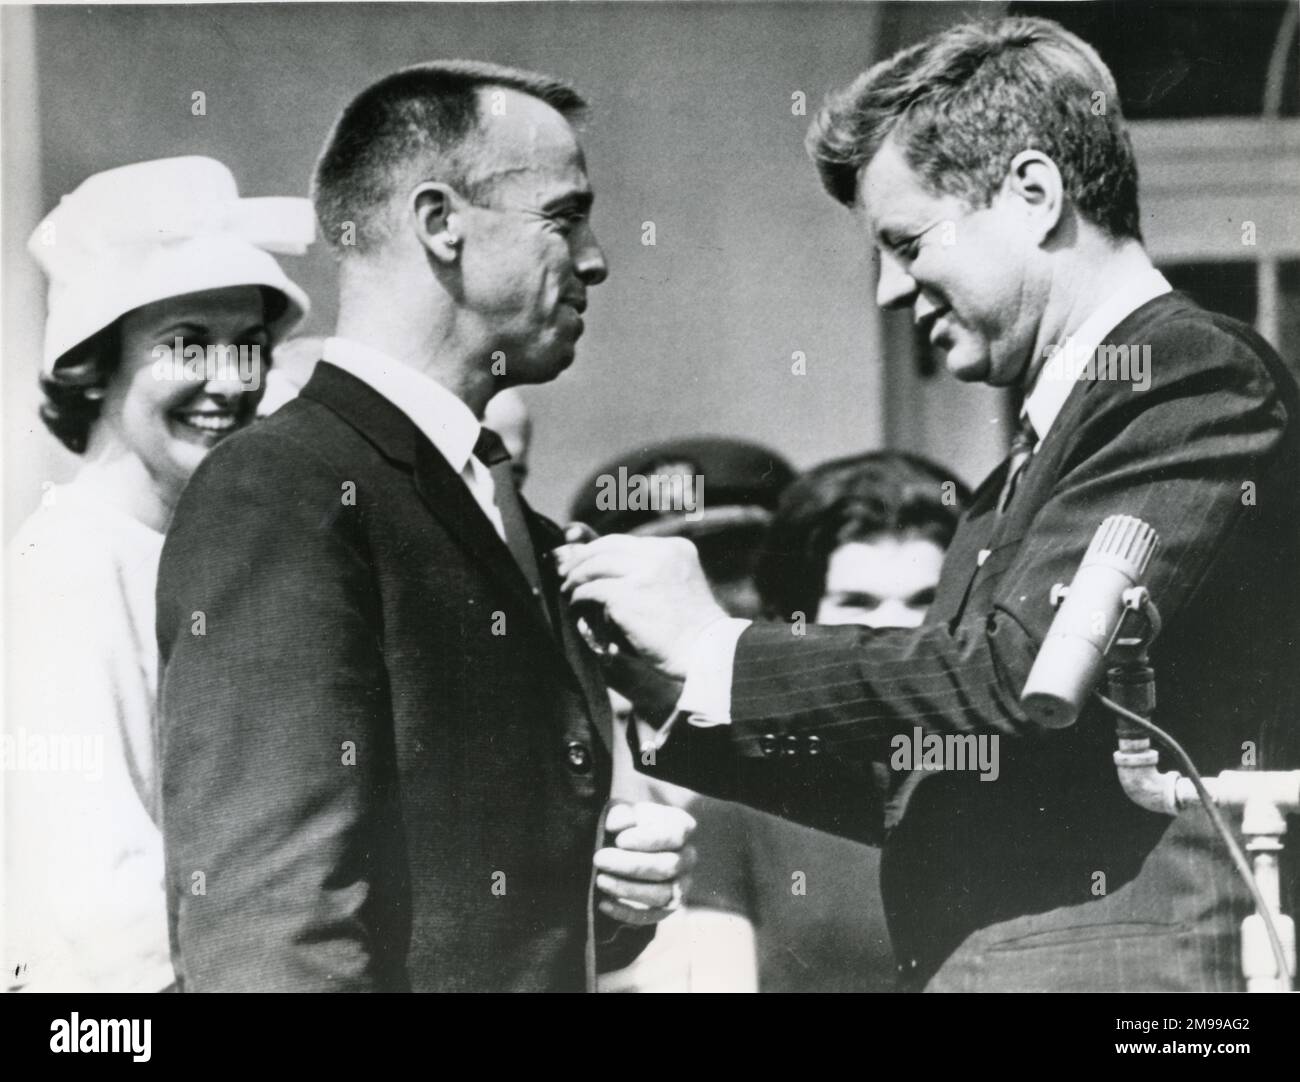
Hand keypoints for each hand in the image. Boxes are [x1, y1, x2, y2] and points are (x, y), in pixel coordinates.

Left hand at [555, 535, 727, 680]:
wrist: (705, 653)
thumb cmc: (689, 629)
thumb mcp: (676, 586)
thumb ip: (648, 572)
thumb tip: (603, 567)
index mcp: (675, 548)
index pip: (627, 542)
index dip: (600, 549)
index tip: (583, 560)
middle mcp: (660, 554)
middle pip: (607, 546)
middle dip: (582, 558)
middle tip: (566, 570)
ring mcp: (644, 573)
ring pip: (595, 564)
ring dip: (576, 577)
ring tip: (568, 588)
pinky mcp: (628, 594)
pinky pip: (592, 589)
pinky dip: (579, 596)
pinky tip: (575, 604)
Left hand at [593, 801, 696, 925]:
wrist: (624, 849)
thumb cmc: (625, 826)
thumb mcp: (623, 813)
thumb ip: (621, 814)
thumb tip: (615, 826)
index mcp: (681, 827)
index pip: (673, 835)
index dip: (646, 840)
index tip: (619, 840)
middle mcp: (687, 857)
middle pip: (668, 866)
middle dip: (631, 865)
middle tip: (599, 859)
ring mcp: (681, 885)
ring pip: (661, 894)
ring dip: (627, 889)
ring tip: (600, 880)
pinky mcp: (667, 908)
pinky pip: (651, 916)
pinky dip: (626, 912)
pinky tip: (604, 904)